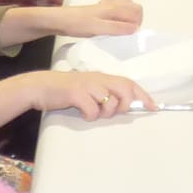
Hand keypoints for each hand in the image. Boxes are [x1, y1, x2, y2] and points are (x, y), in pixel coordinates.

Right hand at [30, 70, 152, 119]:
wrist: (39, 87)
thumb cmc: (64, 90)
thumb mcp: (87, 89)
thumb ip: (103, 94)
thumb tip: (122, 106)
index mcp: (102, 77)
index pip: (129, 83)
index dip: (143, 95)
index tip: (153, 107)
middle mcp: (97, 78)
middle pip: (124, 89)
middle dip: (125, 105)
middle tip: (116, 112)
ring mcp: (87, 85)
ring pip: (110, 101)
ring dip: (105, 112)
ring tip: (94, 113)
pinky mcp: (75, 93)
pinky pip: (92, 110)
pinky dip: (90, 116)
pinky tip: (82, 113)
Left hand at [50, 0, 143, 37]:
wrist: (59, 20)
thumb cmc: (78, 24)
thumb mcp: (98, 28)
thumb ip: (116, 27)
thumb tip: (135, 28)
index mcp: (114, 8)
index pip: (137, 11)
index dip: (138, 24)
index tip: (131, 35)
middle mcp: (112, 4)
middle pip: (133, 6)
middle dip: (135, 19)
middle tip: (127, 32)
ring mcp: (104, 5)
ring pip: (124, 6)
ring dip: (127, 16)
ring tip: (120, 28)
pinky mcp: (97, 9)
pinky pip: (113, 8)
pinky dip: (116, 14)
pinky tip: (109, 23)